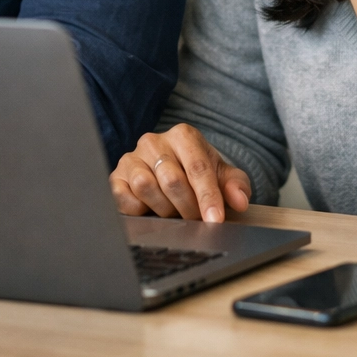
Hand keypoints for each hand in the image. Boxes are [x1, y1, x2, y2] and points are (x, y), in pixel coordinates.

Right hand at [109, 124, 250, 221]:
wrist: (171, 170)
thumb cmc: (197, 172)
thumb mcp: (221, 175)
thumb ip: (235, 184)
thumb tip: (240, 200)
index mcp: (183, 136)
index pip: (197, 167)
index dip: (207, 197)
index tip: (215, 221)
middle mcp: (154, 141)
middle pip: (172, 179)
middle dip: (187, 207)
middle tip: (195, 219)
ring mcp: (132, 157)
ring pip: (146, 186)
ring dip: (163, 209)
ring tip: (173, 212)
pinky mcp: (116, 176)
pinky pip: (123, 197)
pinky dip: (139, 210)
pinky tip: (150, 210)